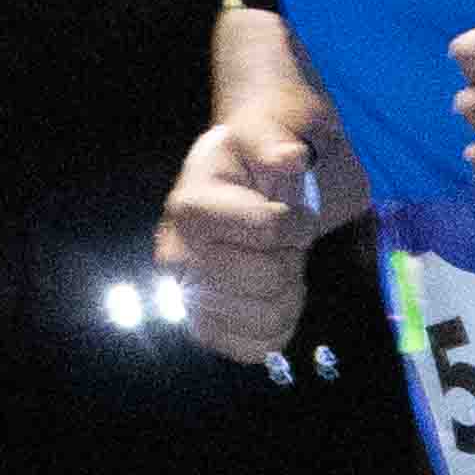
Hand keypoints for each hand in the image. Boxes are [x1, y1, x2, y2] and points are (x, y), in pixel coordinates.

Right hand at [154, 113, 323, 359]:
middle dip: (291, 257)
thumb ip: (275, 140)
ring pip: (267, 319)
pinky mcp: (205, 328)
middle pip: (268, 280)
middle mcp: (177, 255)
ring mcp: (187, 296)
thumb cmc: (266, 150)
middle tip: (281, 239)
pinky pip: (256, 348)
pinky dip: (278, 325)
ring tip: (275, 263)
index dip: (298, 221)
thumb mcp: (273, 127)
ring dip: (288, 292)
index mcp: (192, 205)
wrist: (253, 175)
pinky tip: (271, 294)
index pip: (270, 230)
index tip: (289, 207)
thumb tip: (288, 158)